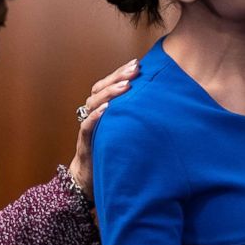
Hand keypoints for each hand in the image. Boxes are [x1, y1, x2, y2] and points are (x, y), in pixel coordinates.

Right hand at [67, 59, 139, 196]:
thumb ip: (133, 116)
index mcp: (101, 109)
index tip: (137, 63)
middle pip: (99, 89)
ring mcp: (88, 128)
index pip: (106, 84)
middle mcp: (92, 115)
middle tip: (135, 69)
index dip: (119, 72)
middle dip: (117, 76)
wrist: (90, 181)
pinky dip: (95, 117)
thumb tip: (160, 103)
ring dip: (109, 93)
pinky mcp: (84, 143)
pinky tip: (107, 109)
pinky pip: (87, 127)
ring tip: (125, 86)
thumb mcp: (124, 132)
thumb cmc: (112, 153)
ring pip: (93, 103)